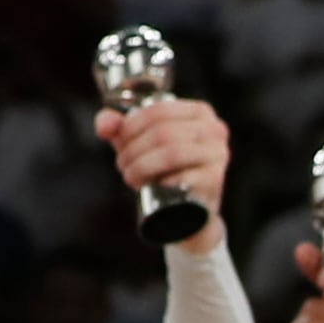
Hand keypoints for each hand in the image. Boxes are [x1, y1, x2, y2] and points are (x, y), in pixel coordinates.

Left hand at [93, 95, 230, 243]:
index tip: (118, 145)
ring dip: (142, 165)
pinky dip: (162, 182)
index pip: (158, 110)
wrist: (192, 212)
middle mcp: (215, 129)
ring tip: (130, 177)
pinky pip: (185, 177)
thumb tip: (105, 127)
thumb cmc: (165, 170)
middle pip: (163, 133)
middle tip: (122, 166)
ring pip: (172, 153)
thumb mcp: (140, 143)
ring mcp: (218, 155)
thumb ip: (117, 127)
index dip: (130, 127)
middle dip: (133, 150)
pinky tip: (151, 187)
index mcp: (199, 112)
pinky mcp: (215, 180)